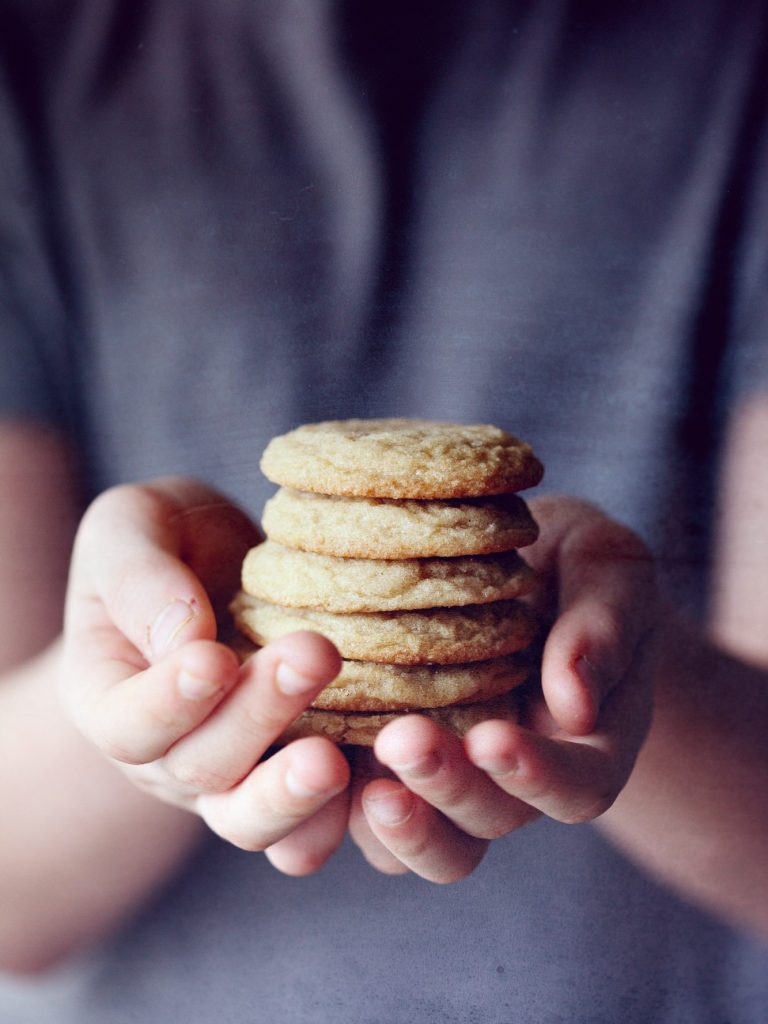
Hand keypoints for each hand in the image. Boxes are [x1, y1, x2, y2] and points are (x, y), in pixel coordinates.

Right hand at [59, 478, 350, 874]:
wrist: (226, 564)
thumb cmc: (170, 538)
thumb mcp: (133, 527)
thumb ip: (139, 577)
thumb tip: (185, 639)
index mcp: (110, 698)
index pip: (128, 725)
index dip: (168, 703)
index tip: (214, 660)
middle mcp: (165, 757)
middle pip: (202, 768)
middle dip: (258, 718)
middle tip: (315, 656)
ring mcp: (232, 777)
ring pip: (253, 822)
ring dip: (294, 796)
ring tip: (333, 762)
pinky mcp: (297, 780)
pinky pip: (315, 825)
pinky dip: (348, 817)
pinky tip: (384, 786)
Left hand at [348, 495, 656, 880]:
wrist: (523, 563)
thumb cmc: (579, 564)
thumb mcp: (610, 571)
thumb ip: (604, 628)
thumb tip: (576, 705)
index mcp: (590, 746)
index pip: (576, 787)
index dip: (537, 775)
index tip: (492, 738)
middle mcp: (519, 779)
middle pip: (490, 822)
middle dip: (448, 790)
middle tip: (403, 739)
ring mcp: (454, 777)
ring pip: (429, 842)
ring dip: (397, 823)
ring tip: (355, 779)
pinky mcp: (392, 761)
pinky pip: (368, 810)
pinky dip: (340, 806)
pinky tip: (306, 759)